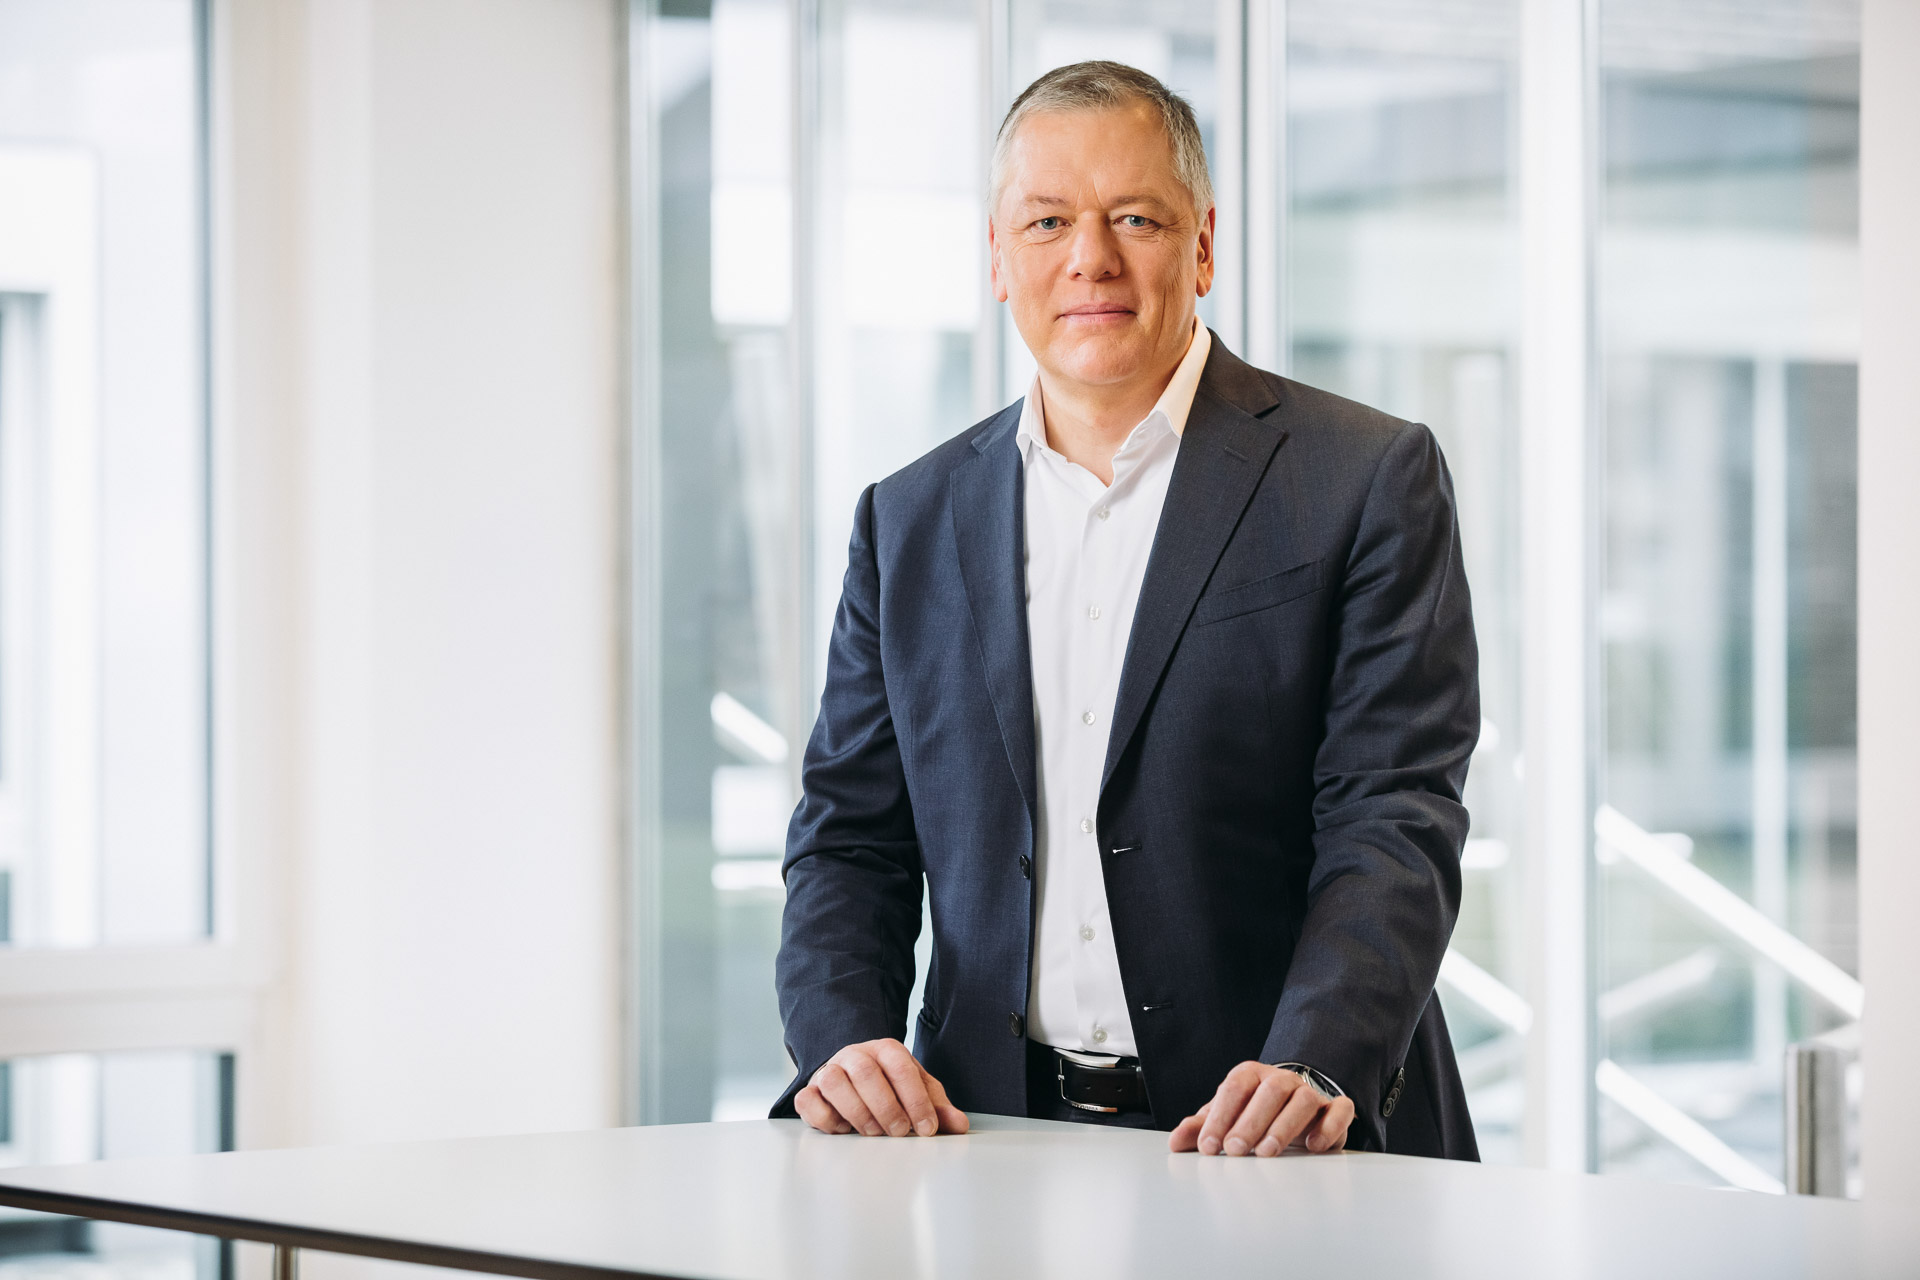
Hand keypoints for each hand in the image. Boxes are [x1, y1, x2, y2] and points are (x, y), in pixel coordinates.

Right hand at [794, 1039, 970, 1137]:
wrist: (852, 1080)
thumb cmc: (889, 1088)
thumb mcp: (917, 1093)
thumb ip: (937, 1108)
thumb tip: (960, 1125)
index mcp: (886, 1050)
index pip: (901, 1067)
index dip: (915, 1099)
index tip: (926, 1129)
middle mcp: (855, 1055)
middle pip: (866, 1073)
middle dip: (886, 1107)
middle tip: (899, 1133)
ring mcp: (829, 1071)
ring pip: (833, 1082)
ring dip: (856, 1112)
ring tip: (873, 1132)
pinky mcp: (809, 1092)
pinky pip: (808, 1101)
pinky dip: (825, 1119)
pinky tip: (843, 1130)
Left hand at [1168, 1061, 1354, 1156]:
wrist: (1293, 1106)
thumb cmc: (1254, 1113)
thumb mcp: (1226, 1118)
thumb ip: (1201, 1128)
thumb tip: (1175, 1142)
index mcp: (1251, 1075)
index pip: (1234, 1088)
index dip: (1219, 1116)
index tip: (1207, 1146)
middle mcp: (1281, 1080)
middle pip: (1269, 1092)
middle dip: (1249, 1122)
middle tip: (1234, 1150)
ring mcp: (1310, 1092)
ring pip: (1302, 1100)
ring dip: (1283, 1126)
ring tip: (1266, 1152)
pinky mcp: (1335, 1109)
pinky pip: (1340, 1110)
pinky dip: (1329, 1126)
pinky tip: (1313, 1146)